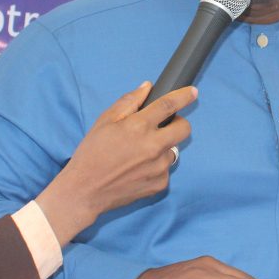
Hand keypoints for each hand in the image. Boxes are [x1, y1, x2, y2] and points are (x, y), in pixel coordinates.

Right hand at [36, 82, 195, 244]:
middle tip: (163, 126)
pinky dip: (156, 166)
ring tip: (139, 154)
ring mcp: (159, 167)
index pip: (169, 105)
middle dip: (178, 123)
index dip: (184, 96)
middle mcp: (153, 146)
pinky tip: (138, 169)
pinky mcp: (160, 184)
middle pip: (184, 128)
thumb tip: (147, 87)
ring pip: (173, 150)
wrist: (85, 191)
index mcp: (139, 127)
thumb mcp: (104, 121)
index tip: (193, 92)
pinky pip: (166, 169)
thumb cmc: (91, 154)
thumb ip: (129, 101)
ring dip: (163, 147)